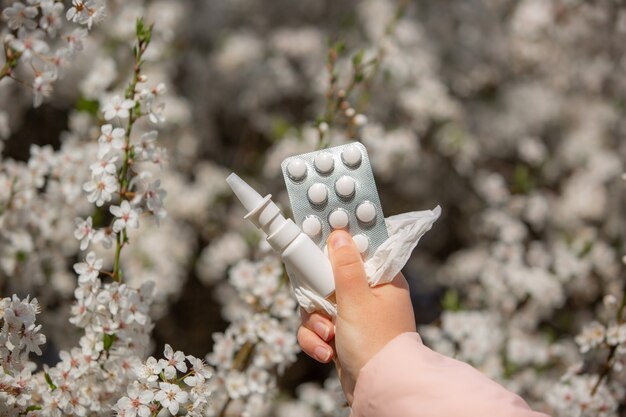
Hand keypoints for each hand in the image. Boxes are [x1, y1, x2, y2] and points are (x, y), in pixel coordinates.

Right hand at [297, 230, 415, 403]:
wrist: (378, 390)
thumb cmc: (374, 343)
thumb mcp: (356, 298)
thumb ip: (345, 265)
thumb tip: (339, 234)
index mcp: (382, 280)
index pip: (356, 251)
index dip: (335, 248)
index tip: (317, 248)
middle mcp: (369, 296)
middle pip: (329, 278)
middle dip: (318, 297)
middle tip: (323, 305)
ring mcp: (355, 317)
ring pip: (318, 304)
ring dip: (316, 323)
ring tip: (328, 336)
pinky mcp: (342, 335)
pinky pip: (318, 327)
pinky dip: (316, 340)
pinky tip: (326, 352)